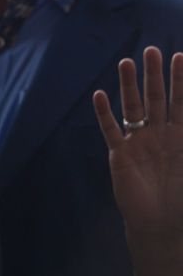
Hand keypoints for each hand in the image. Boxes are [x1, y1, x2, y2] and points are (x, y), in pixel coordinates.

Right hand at [94, 49, 182, 275]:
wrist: (160, 226)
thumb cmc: (182, 201)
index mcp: (180, 136)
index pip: (182, 102)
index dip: (182, 81)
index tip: (182, 57)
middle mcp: (158, 134)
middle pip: (157, 98)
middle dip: (156, 75)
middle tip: (153, 50)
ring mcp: (138, 142)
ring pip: (133, 107)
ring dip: (129, 85)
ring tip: (127, 62)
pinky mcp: (120, 154)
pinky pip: (111, 129)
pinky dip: (105, 113)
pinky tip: (100, 96)